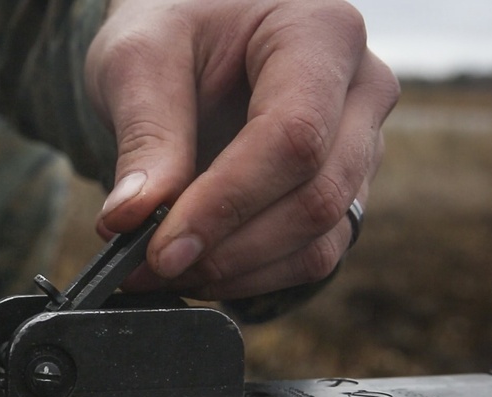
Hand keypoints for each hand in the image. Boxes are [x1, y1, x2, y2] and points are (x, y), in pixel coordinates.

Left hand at [85, 0, 398, 299]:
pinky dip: (251, 276)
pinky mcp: (342, 191)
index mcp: (322, 33)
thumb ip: (144, 136)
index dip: (226, 203)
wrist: (193, 29)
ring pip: (320, 239)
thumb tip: (130, 220)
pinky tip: (197, 269)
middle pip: (315, 197)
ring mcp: (361, 146)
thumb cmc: (173, 25)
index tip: (160, 245)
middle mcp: (361, 91)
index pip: (292, 137)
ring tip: (160, 271)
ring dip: (237, 271)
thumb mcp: (140, 59)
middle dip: (227, 248)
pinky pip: (312, 254)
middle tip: (150, 266)